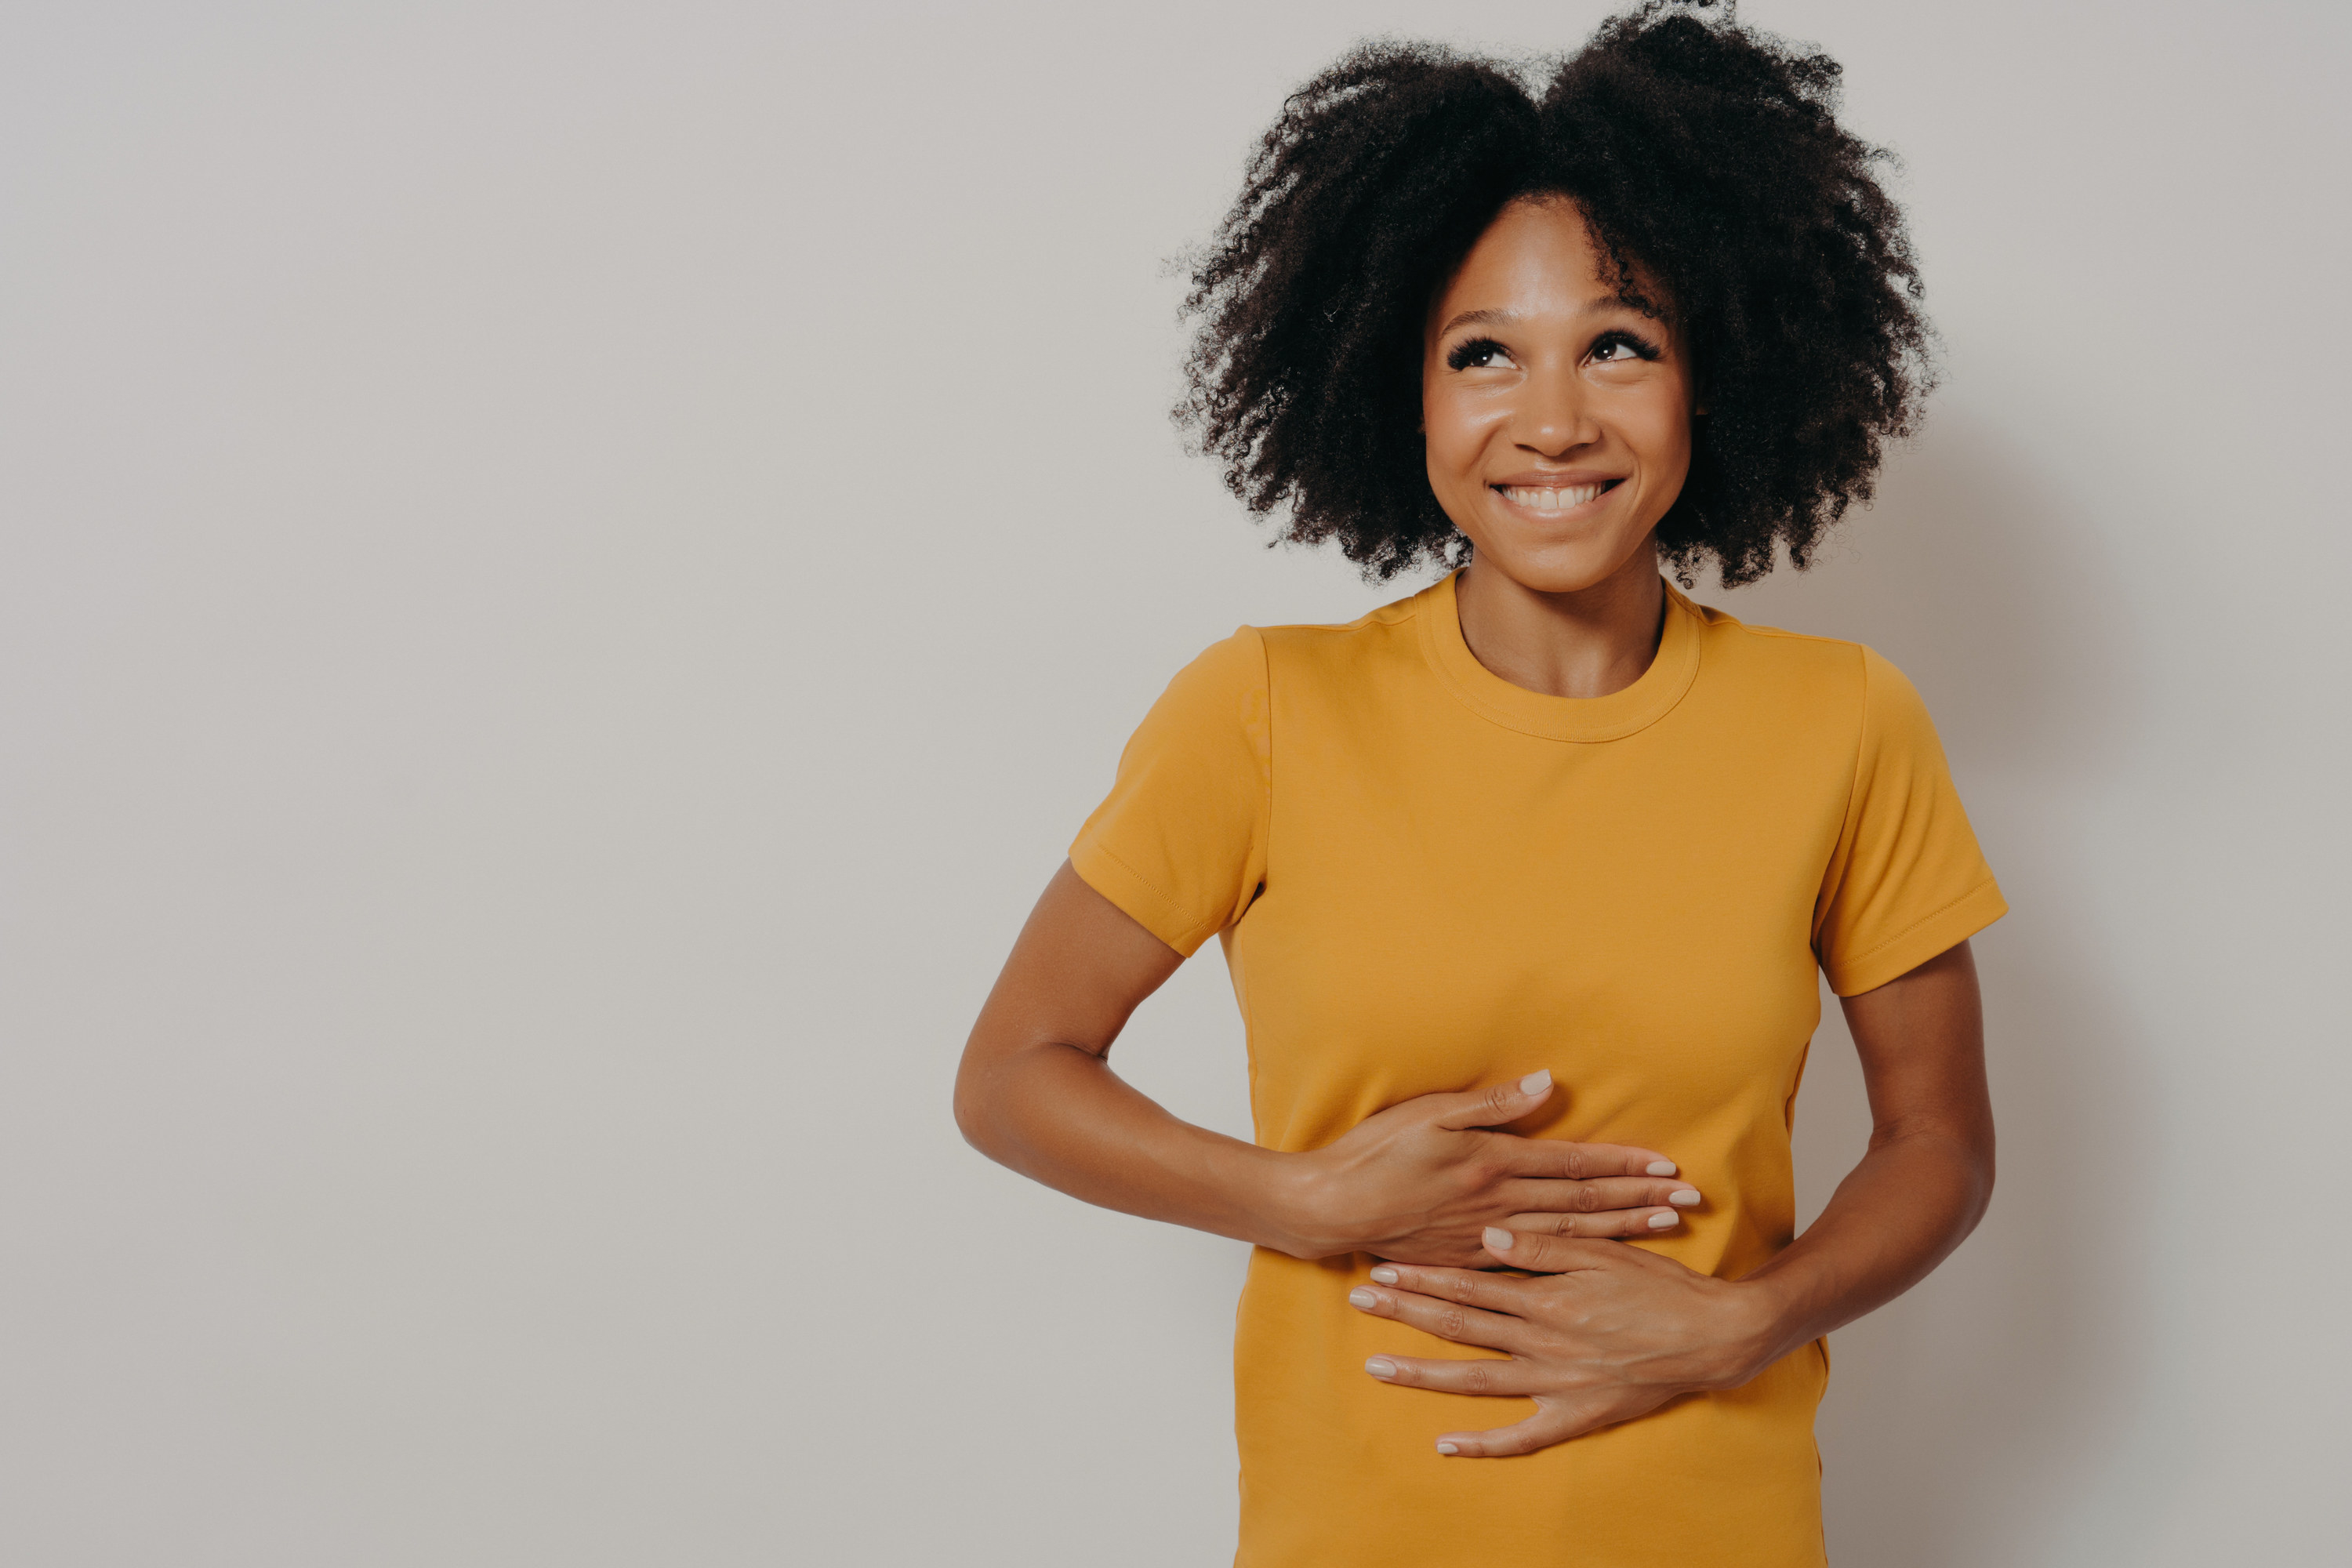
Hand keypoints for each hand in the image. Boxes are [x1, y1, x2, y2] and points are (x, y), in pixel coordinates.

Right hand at [1282, 1072, 1701, 1265]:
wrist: (1331, 1208)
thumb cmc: (1374, 1153)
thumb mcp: (1430, 1113)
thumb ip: (1492, 1103)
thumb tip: (1546, 1084)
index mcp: (1494, 1163)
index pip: (1575, 1165)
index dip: (1625, 1165)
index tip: (1669, 1167)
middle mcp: (1501, 1204)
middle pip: (1585, 1203)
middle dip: (1641, 1200)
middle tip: (1689, 1201)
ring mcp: (1489, 1237)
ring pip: (1571, 1235)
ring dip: (1622, 1229)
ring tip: (1665, 1227)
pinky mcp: (1471, 1259)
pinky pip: (1538, 1262)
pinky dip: (1578, 1261)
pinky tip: (1603, 1262)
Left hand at [1345, 1226, 1786, 1455]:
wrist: (1714, 1336)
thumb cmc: (1661, 1286)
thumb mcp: (1603, 1251)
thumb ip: (1543, 1246)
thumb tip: (1485, 1235)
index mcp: (1549, 1296)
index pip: (1470, 1283)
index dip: (1423, 1276)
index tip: (1382, 1268)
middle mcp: (1544, 1341)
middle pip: (1461, 1326)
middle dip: (1406, 1313)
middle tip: (1359, 1302)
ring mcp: (1558, 1382)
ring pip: (1478, 1379)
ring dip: (1424, 1374)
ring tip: (1377, 1367)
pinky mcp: (1578, 1415)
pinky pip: (1523, 1437)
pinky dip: (1484, 1445)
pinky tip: (1445, 1446)